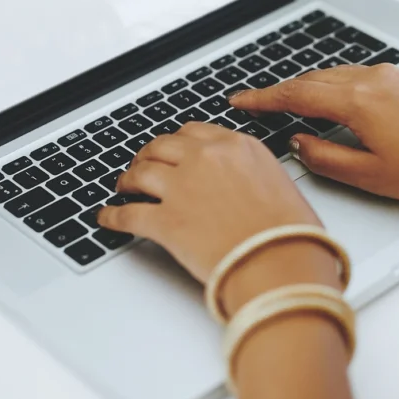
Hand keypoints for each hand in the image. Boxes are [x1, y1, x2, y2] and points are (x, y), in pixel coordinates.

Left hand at [97, 123, 340, 313]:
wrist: (283, 265)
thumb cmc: (291, 235)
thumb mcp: (281, 186)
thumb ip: (254, 174)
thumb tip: (245, 184)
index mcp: (238, 146)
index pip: (195, 132)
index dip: (176, 142)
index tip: (171, 149)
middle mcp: (207, 158)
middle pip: (162, 146)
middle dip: (148, 155)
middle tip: (142, 164)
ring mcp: (182, 186)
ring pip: (140, 172)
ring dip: (127, 179)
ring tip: (123, 187)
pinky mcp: (165, 220)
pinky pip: (128, 214)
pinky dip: (112, 216)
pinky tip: (107, 218)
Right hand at [229, 65, 398, 209]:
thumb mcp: (373, 176)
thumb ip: (326, 158)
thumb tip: (299, 143)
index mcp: (358, 100)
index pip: (296, 94)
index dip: (263, 98)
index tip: (240, 100)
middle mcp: (370, 78)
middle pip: (311, 79)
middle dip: (280, 91)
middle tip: (256, 103)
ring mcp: (389, 74)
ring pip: (332, 75)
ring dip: (305, 88)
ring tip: (286, 104)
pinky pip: (353, 75)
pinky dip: (330, 86)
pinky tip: (329, 101)